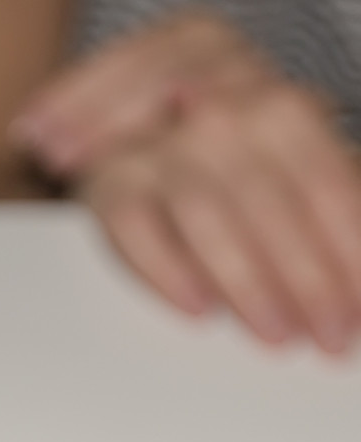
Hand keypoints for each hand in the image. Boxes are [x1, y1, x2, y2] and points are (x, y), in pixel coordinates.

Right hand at [14, 12, 360, 353]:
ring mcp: (156, 145)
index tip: (359, 307)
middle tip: (327, 335)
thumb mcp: (287, 160)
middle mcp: (217, 115)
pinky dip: (167, 271)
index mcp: (277, 106)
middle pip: (269, 203)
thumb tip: (354, 277)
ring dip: (246, 283)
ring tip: (275, 334)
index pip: (325, 184)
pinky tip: (199, 309)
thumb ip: (325, 202)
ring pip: (205, 215)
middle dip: (305, 280)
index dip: (348, 250)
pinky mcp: (105, 181)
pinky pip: (135, 229)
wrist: (138, 111)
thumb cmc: (226, 150)